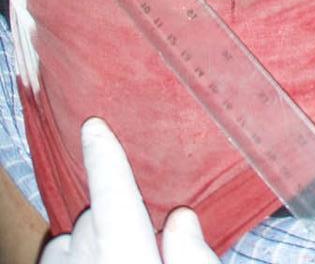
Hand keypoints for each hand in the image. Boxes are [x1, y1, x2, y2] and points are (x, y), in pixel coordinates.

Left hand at [39, 118, 219, 263]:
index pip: (113, 192)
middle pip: (98, 217)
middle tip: (148, 238)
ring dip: (94, 240)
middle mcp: (87, 257)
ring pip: (74, 238)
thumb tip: (182, 219)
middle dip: (118, 219)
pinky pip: (59, 257)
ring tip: (123, 255)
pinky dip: (74, 257)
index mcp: (126, 251)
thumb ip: (194, 257)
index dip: (104, 154)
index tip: (94, 125)